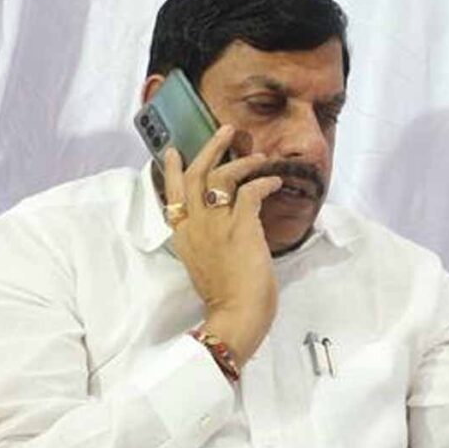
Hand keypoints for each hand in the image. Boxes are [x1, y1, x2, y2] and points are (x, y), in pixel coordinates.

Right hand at [163, 125, 282, 365]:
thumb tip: (225, 228)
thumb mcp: (205, 265)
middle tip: (226, 130)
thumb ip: (208, 242)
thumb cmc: (224, 299)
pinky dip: (265, 182)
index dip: (175, 170)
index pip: (172, 195)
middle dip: (211, 148)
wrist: (234, 317)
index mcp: (183, 237)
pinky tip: (275, 180)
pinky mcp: (241, 227)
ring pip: (222, 177)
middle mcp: (195, 226)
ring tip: (259, 155)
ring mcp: (217, 225)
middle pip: (196, 176)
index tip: (176, 151)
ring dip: (242, 161)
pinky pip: (252, 191)